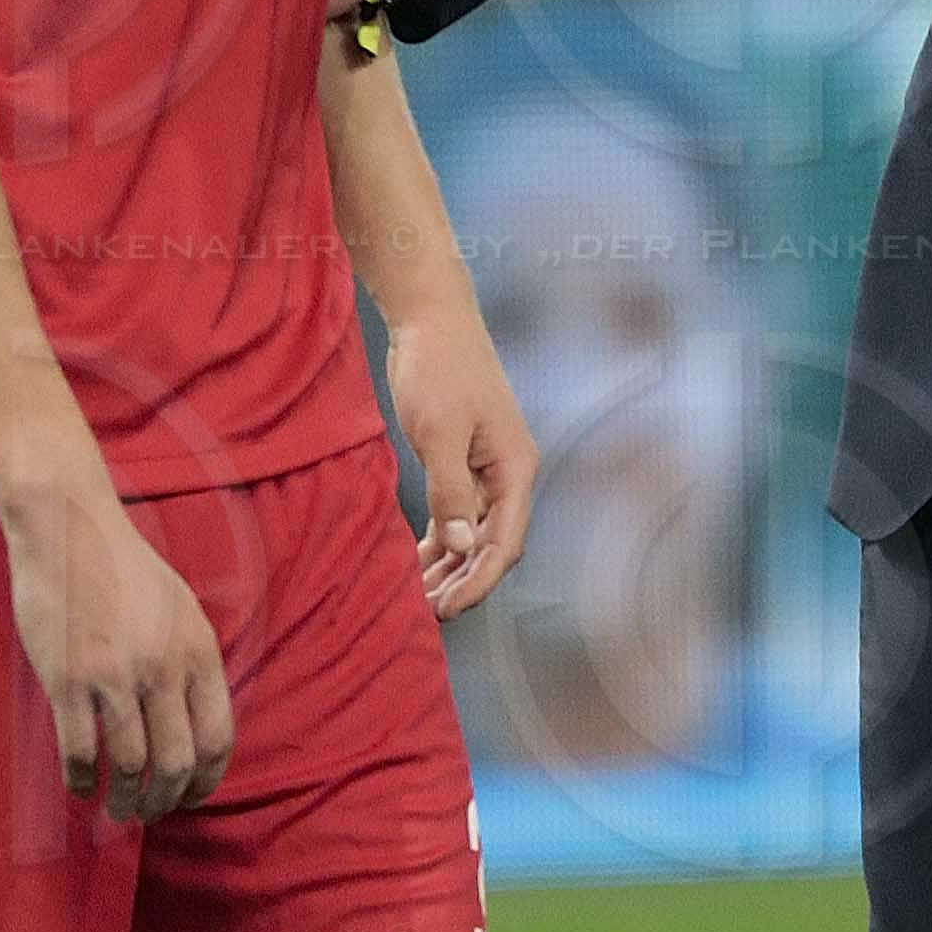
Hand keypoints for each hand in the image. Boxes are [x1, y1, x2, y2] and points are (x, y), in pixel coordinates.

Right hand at [0, 474, 233, 820]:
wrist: (68, 529)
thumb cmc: (124, 569)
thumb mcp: (182, 608)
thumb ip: (193, 661)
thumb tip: (197, 720)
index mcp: (199, 652)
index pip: (219, 739)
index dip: (207, 781)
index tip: (190, 797)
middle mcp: (164, 668)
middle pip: (177, 763)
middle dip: (165, 800)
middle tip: (149, 811)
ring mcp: (116, 676)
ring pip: (130, 765)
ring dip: (125, 800)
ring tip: (118, 810)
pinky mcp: (69, 679)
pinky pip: (80, 751)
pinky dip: (83, 781)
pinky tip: (81, 787)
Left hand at [390, 308, 537, 618]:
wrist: (431, 316)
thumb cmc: (438, 367)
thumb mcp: (439, 431)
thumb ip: (450, 491)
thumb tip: (459, 547)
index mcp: (516, 469)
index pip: (504, 543)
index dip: (479, 582)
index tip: (447, 609)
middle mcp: (508, 475)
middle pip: (491, 546)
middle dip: (463, 582)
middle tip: (425, 614)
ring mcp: (486, 470)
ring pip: (472, 535)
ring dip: (449, 567)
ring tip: (416, 598)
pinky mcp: (462, 462)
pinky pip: (456, 515)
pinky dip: (438, 541)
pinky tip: (415, 563)